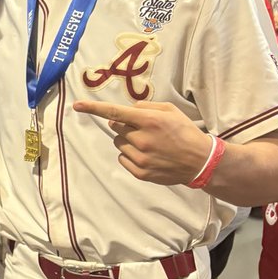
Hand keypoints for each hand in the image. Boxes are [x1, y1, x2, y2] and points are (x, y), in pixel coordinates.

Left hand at [73, 100, 211, 185]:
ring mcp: (140, 158)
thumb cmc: (185, 131)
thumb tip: (126, 109)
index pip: (115, 112)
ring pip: (118, 143)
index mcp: (149, 121)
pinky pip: (122, 159)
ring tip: (148, 143)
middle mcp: (141, 139)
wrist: (200, 161)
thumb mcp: (170, 110)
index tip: (77, 105)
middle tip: (142, 128)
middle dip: (124, 124)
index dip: (94, 108)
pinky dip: (130, 155)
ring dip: (127, 140)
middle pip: (116, 127)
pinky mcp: (140, 172)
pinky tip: (148, 155)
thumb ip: (145, 106)